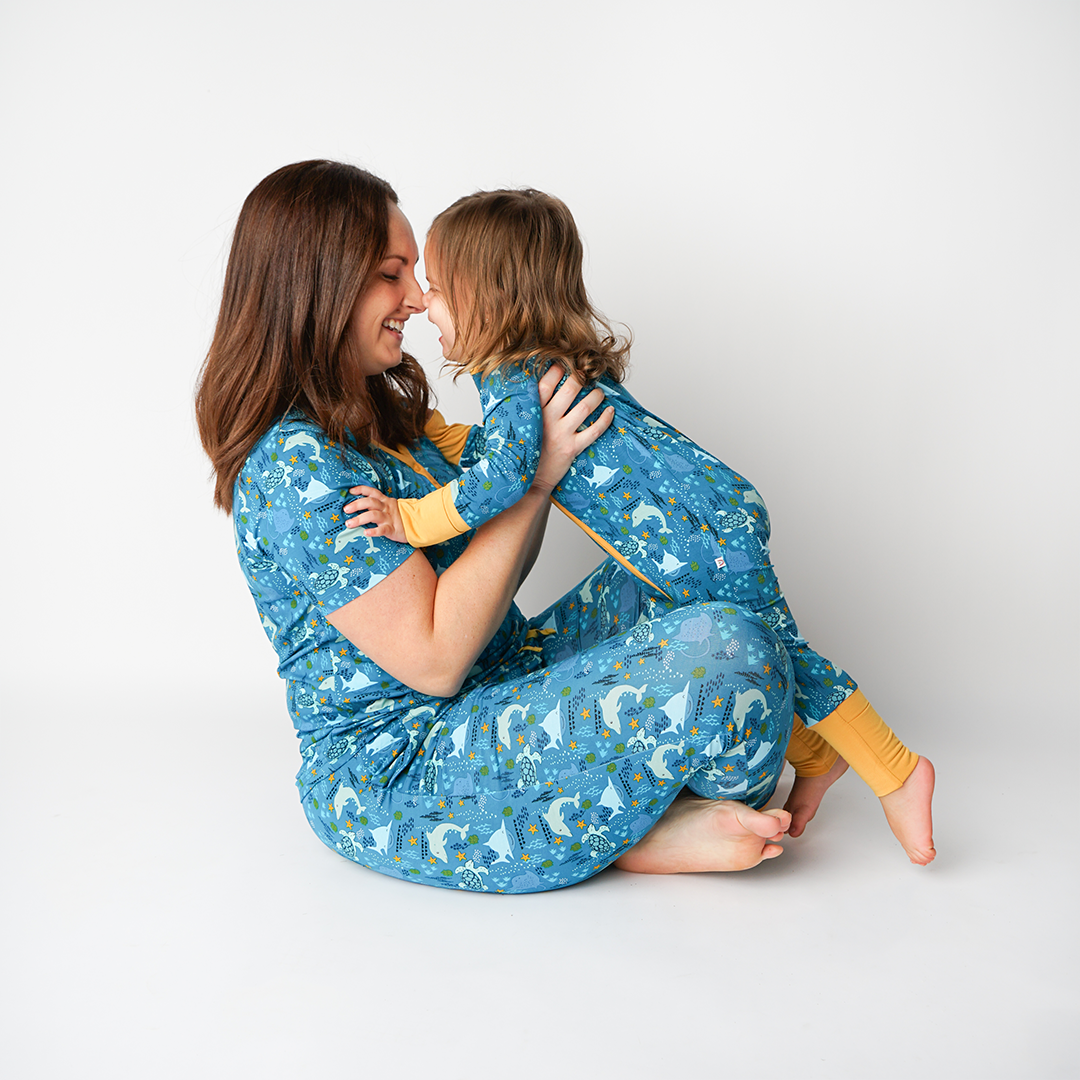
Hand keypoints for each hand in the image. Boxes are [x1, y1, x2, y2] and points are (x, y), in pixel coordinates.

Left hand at [343, 486, 405, 542]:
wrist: (417, 524)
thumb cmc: (400, 516)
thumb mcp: (390, 506)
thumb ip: (378, 505)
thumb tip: (360, 504)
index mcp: (385, 501)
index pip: (371, 492)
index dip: (360, 490)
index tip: (350, 491)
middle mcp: (385, 508)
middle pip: (370, 502)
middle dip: (356, 504)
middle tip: (346, 509)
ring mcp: (388, 518)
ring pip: (373, 515)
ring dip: (359, 519)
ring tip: (349, 523)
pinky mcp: (392, 529)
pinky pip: (382, 530)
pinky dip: (373, 531)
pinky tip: (366, 533)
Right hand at [533, 366, 613, 492]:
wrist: (527, 479)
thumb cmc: (525, 448)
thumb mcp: (518, 424)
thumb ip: (525, 406)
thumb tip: (531, 382)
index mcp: (532, 411)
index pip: (547, 383)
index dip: (558, 369)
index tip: (565, 363)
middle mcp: (547, 419)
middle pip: (570, 389)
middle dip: (582, 378)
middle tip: (587, 376)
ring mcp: (561, 434)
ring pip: (585, 407)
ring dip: (596, 396)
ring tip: (599, 393)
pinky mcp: (572, 448)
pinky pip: (594, 431)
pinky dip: (605, 419)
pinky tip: (610, 411)